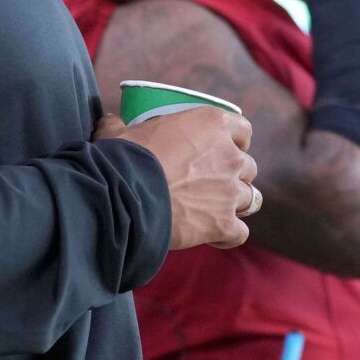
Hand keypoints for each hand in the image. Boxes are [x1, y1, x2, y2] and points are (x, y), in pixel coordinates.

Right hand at [112, 106, 258, 249]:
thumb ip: (118, 124)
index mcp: (212, 124)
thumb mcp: (117, 133)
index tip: (222, 149)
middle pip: (248, 166)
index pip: (242, 129)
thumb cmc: (124, 158)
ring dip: (235, 204)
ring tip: (215, 210)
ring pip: (251, 198)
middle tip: (212, 183)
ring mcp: (230, 191)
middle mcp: (229, 155)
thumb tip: (108, 121)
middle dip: (234, 175)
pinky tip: (213, 238)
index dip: (235, 141)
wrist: (123, 197)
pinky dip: (229, 236)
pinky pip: (240, 232)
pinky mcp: (224, 223)